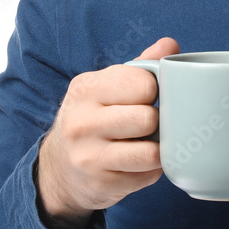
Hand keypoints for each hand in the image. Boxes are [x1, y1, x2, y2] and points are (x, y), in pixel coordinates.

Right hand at [35, 37, 177, 228]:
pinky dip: (150, 170)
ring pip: (151, 152)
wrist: (58, 168)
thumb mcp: (107, 86)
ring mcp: (88, 157)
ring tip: (146, 143)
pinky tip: (137, 164)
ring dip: (157, 148)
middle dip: (156, 122)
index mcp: (86, 89)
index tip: (149, 96)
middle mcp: (81, 122)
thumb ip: (141, 65)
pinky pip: (148, 176)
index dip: (155, 90)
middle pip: (147, 119)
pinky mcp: (101, 184)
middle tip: (148, 124)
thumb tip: (170, 44)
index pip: (143, 83)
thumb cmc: (94, 118)